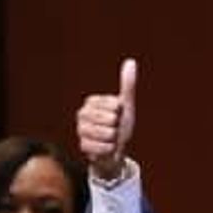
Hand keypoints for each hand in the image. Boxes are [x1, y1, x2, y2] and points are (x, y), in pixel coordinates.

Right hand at [75, 58, 137, 180]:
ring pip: (107, 133)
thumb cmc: (120, 126)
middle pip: (111, 120)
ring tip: (110, 139)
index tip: (117, 116)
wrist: (115, 151)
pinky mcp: (83, 146)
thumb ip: (127, 85)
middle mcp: (82, 114)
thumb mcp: (126, 105)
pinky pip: (103, 147)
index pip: (114, 106)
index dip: (120, 113)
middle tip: (114, 129)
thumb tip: (131, 61)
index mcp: (91, 101)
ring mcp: (81, 130)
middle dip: (117, 127)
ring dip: (114, 139)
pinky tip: (106, 148)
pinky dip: (109, 149)